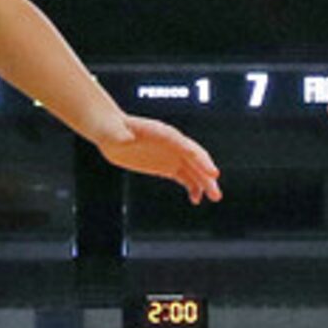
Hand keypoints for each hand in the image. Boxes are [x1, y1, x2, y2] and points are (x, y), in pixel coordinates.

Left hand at [97, 116, 221, 201]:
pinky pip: (184, 176)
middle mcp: (173, 144)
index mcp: (164, 133)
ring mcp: (172, 155)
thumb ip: (121, 136)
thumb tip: (124, 140)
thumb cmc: (113, 129)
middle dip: (207, 176)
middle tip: (216, 193)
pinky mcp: (167, 166)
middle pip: (196, 160)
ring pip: (194, 170)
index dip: (201, 160)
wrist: (112, 132)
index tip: (213, 173)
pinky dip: (192, 187)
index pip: (187, 147)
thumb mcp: (114, 132)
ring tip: (213, 198)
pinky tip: (196, 199)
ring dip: (204, 183)